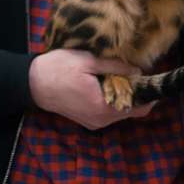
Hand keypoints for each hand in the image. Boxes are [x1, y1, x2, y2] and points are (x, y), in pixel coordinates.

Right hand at [28, 49, 153, 128]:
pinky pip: (108, 112)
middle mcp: (100, 120)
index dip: (148, 95)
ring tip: (120, 76)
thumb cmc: (59, 69)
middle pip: (131, 111)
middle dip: (136, 93)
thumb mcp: (88, 61)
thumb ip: (116, 67)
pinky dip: (112, 101)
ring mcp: (93, 122)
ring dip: (124, 97)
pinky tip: (107, 84)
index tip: (150, 79)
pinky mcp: (87, 120)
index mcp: (102, 107)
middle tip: (134, 73)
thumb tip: (138, 71)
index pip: (139, 108)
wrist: (33, 83)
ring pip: (120, 112)